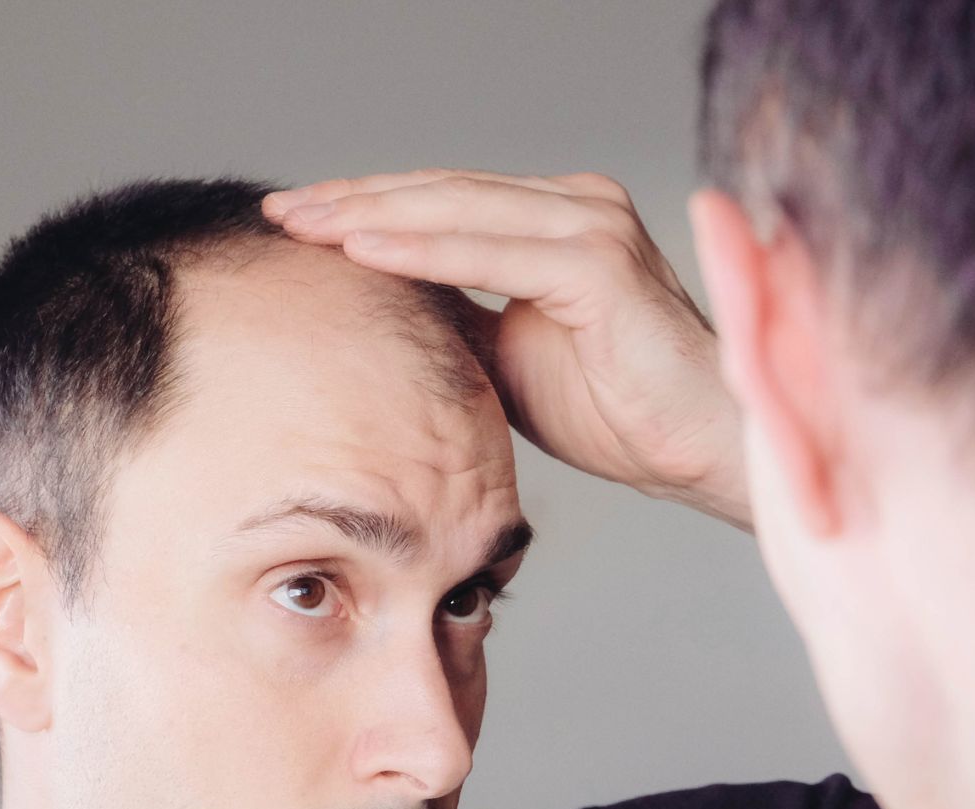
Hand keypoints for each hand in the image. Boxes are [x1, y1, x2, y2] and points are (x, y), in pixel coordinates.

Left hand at [263, 170, 751, 530]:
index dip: (366, 207)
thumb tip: (383, 309)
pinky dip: (423, 252)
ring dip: (372, 216)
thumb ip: (455, 318)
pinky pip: (491, 253)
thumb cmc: (614, 409)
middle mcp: (576, 206)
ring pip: (458, 210)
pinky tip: (361, 250)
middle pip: (441, 193)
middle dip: (354, 201)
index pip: (442, 201)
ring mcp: (591, 226)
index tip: (297, 222)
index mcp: (555, 219)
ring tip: (304, 224)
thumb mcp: (505, 357)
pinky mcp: (600, 265)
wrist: (693, 449)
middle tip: (280, 211)